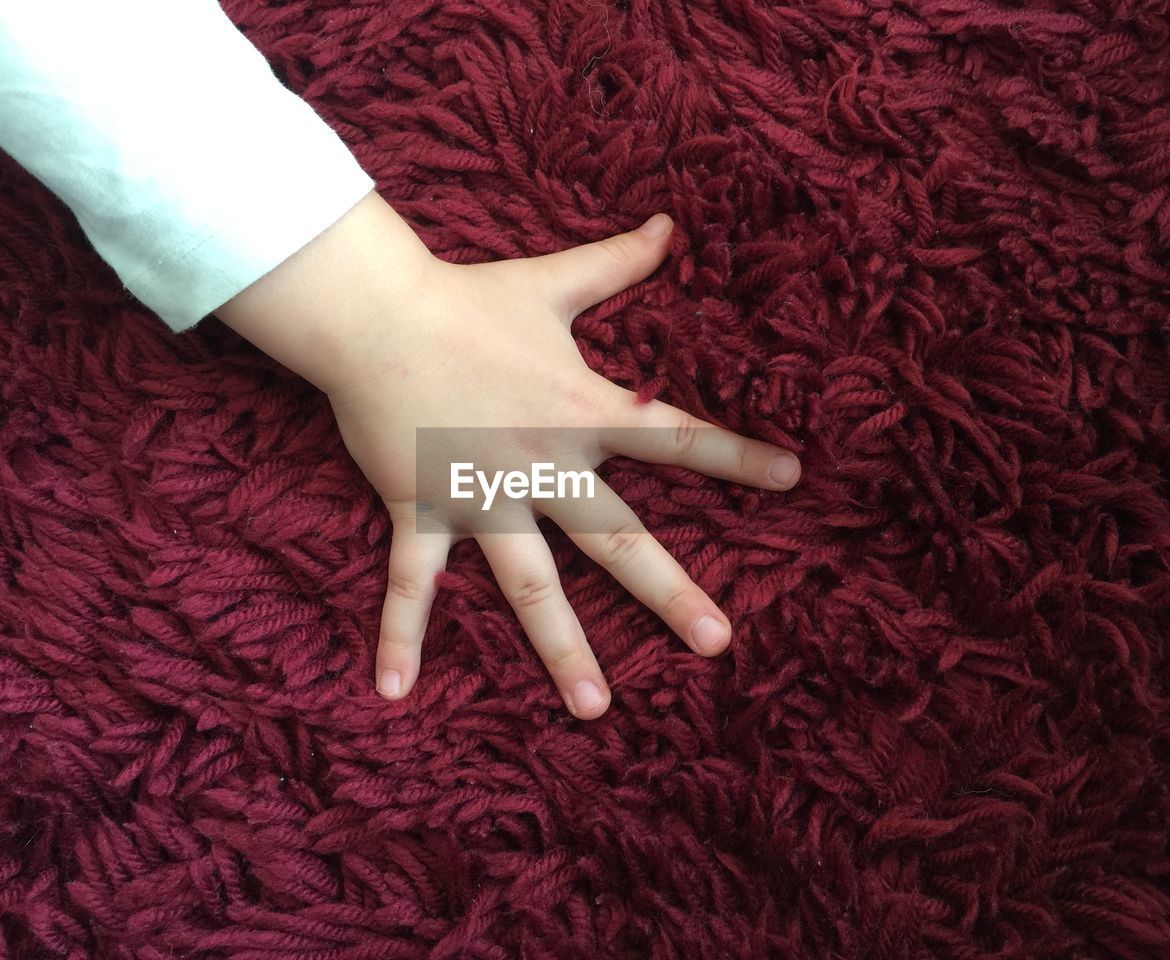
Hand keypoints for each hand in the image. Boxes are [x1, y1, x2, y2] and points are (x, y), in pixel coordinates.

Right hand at [216, 192, 799, 718]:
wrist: (375, 313)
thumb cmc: (467, 298)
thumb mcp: (552, 282)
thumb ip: (618, 262)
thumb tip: (671, 223)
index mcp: (581, 412)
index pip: (677, 436)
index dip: (738, 457)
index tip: (794, 480)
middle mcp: (542, 466)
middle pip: (618, 539)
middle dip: (670, 591)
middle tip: (718, 642)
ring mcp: (483, 497)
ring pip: (530, 585)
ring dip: (561, 648)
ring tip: (595, 707)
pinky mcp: (423, 509)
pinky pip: (412, 582)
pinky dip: (400, 634)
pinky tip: (394, 691)